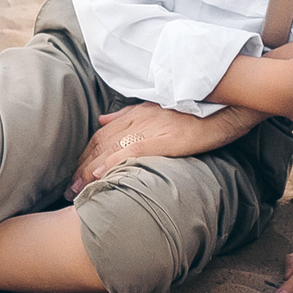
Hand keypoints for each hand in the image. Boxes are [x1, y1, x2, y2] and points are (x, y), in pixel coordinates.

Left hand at [71, 102, 253, 192]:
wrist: (227, 101)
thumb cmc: (197, 108)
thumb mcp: (157, 107)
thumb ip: (128, 113)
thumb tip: (102, 120)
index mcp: (137, 113)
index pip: (102, 136)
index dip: (85, 155)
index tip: (73, 173)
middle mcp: (138, 119)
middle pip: (100, 145)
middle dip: (80, 167)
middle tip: (66, 190)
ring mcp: (151, 128)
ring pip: (110, 149)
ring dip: (88, 171)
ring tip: (75, 191)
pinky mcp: (164, 138)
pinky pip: (132, 150)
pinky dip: (113, 162)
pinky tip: (99, 175)